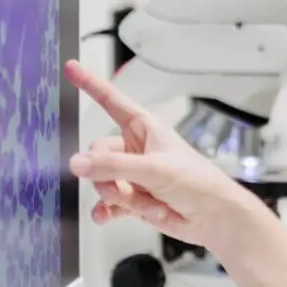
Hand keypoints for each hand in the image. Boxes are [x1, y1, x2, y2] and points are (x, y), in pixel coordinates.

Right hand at [64, 60, 264, 245]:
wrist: (214, 218)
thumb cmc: (198, 183)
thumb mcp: (154, 170)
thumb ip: (114, 167)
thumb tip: (78, 163)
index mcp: (144, 128)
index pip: (111, 101)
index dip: (90, 84)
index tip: (71, 68)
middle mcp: (136, 149)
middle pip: (97, 155)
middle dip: (108, 175)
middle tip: (124, 187)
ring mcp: (133, 175)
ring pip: (103, 183)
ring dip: (121, 198)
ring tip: (147, 203)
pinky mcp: (133, 198)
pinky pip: (107, 203)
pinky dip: (109, 211)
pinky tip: (106, 216)